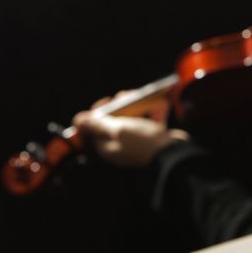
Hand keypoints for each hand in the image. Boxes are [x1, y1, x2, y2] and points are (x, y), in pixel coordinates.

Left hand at [73, 94, 188, 167]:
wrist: (173, 154)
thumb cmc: (143, 143)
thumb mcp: (119, 130)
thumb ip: (98, 125)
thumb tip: (78, 121)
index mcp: (107, 147)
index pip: (93, 128)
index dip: (98, 112)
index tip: (108, 101)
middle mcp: (119, 145)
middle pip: (113, 121)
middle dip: (120, 106)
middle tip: (127, 98)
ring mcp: (136, 142)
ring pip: (132, 118)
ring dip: (137, 106)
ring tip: (144, 98)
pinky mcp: (152, 139)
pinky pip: (150, 121)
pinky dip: (154, 111)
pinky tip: (159, 106)